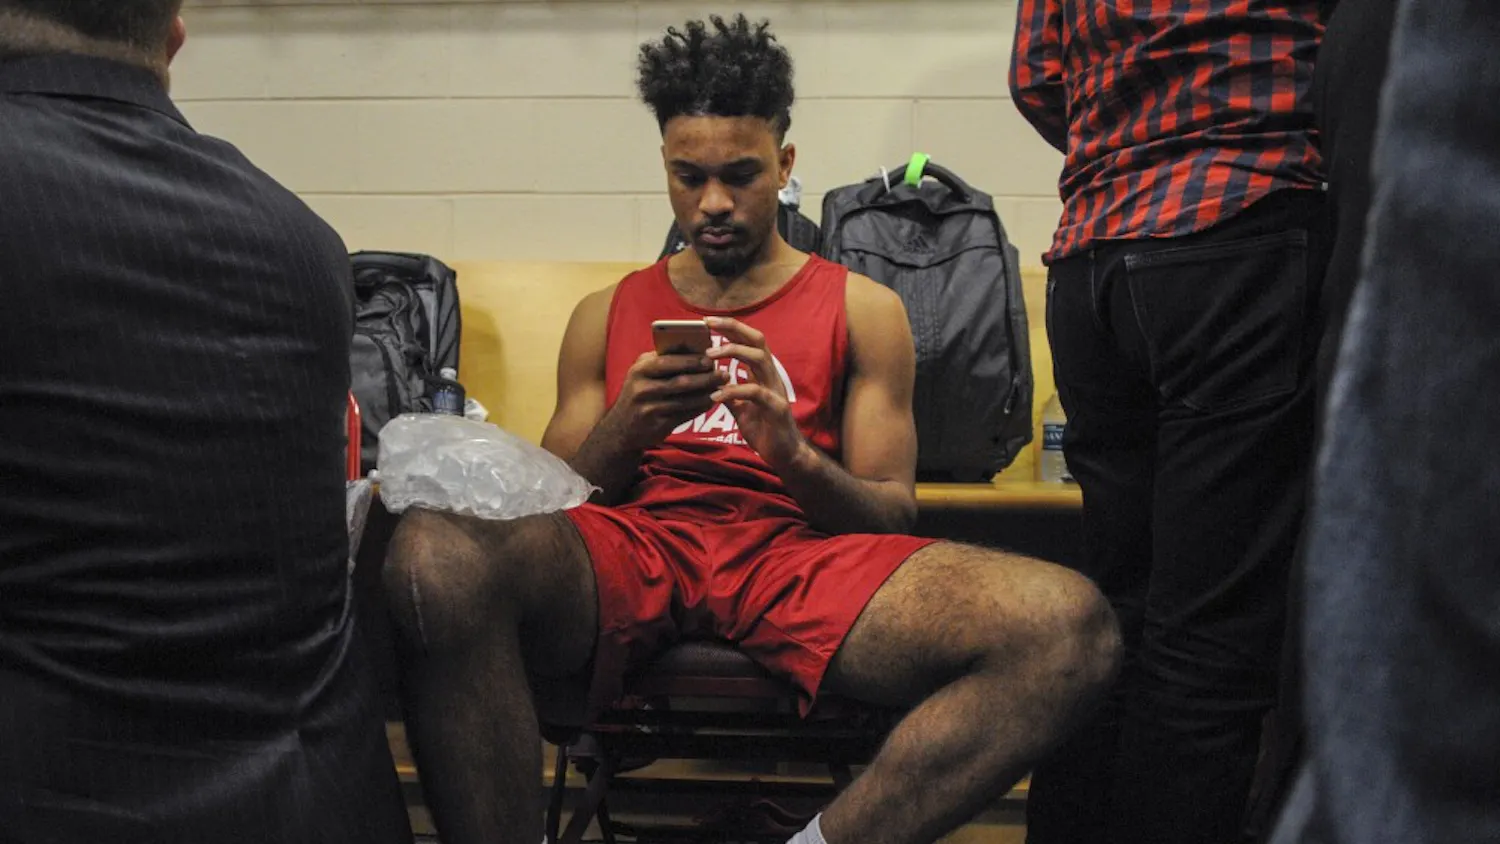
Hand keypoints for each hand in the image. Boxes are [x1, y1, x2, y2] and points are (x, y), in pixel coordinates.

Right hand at [605, 352, 727, 450]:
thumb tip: (694, 346)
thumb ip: (663, 359)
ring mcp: (650, 409)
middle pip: (680, 381)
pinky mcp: (658, 426)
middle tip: (724, 373)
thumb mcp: (642, 373)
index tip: (710, 358)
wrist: (621, 429)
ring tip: (722, 387)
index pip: (668, 361)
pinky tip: (712, 401)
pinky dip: (700, 407)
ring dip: (707, 393)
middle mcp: (642, 389)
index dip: (691, 360)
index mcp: (640, 370)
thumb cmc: (639, 393)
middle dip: (705, 377)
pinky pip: (685, 415)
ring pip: (686, 400)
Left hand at [704, 316, 805, 468]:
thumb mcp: (740, 408)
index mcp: (763, 373)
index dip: (731, 328)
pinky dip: (734, 390)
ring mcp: (775, 390)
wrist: (785, 454)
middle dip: (733, 328)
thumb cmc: (765, 429)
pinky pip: (755, 392)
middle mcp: (771, 376)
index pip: (749, 341)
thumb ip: (729, 392)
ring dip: (733, 352)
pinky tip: (715, 395)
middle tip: (708, 323)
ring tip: (709, 356)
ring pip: (759, 359)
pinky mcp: (776, 408)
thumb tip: (710, 381)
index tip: (707, 321)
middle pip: (757, 341)